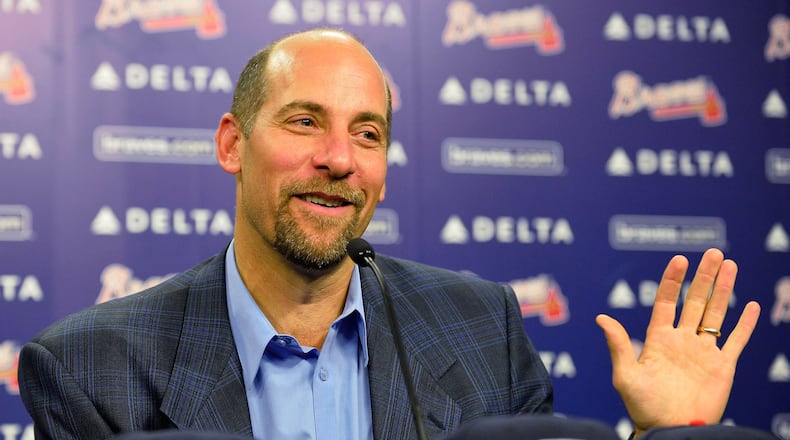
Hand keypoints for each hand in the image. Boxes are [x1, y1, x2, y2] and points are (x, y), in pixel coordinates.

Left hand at [595, 248, 760, 437]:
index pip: (667, 301)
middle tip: (714, 253)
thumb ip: (618, 345)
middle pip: (696, 301)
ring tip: (731, 265)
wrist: (670, 430)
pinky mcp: (722, 367)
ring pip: (717, 314)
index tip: (680, 259)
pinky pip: (736, 341)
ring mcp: (703, 352)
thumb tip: (600, 317)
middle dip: (705, 277)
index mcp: (659, 339)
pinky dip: (745, 324)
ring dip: (724, 290)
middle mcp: (682, 341)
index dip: (673, 280)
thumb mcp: (625, 375)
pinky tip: (750, 305)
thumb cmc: (643, 406)